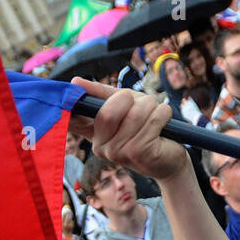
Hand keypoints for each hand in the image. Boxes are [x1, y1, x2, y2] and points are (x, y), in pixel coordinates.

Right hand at [69, 79, 191, 182]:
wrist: (169, 157)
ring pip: (135, 114)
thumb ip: (101, 94)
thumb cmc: (145, 126)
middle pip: (108, 112)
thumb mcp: (124, 104)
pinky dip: (163, 114)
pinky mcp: (139, 154)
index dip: (70, 103)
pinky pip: (153, 120)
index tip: (72, 87)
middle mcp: (100, 146)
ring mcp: (118, 153)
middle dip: (130, 99)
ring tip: (154, 117)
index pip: (72, 119)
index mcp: (92, 133)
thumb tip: (75, 81)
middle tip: (140, 105)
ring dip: (152, 107)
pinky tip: (163, 125)